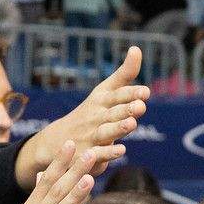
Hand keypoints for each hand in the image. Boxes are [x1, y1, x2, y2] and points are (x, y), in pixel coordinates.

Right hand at [18, 47, 148, 182]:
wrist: (58, 139)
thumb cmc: (90, 112)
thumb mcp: (105, 91)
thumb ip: (124, 73)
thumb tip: (136, 49)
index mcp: (101, 101)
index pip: (117, 95)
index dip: (130, 93)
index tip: (145, 91)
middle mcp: (96, 116)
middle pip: (112, 112)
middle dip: (126, 109)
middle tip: (141, 106)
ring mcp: (91, 135)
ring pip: (105, 131)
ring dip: (118, 128)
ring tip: (131, 124)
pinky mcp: (88, 153)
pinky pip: (99, 154)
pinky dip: (108, 152)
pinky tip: (122, 151)